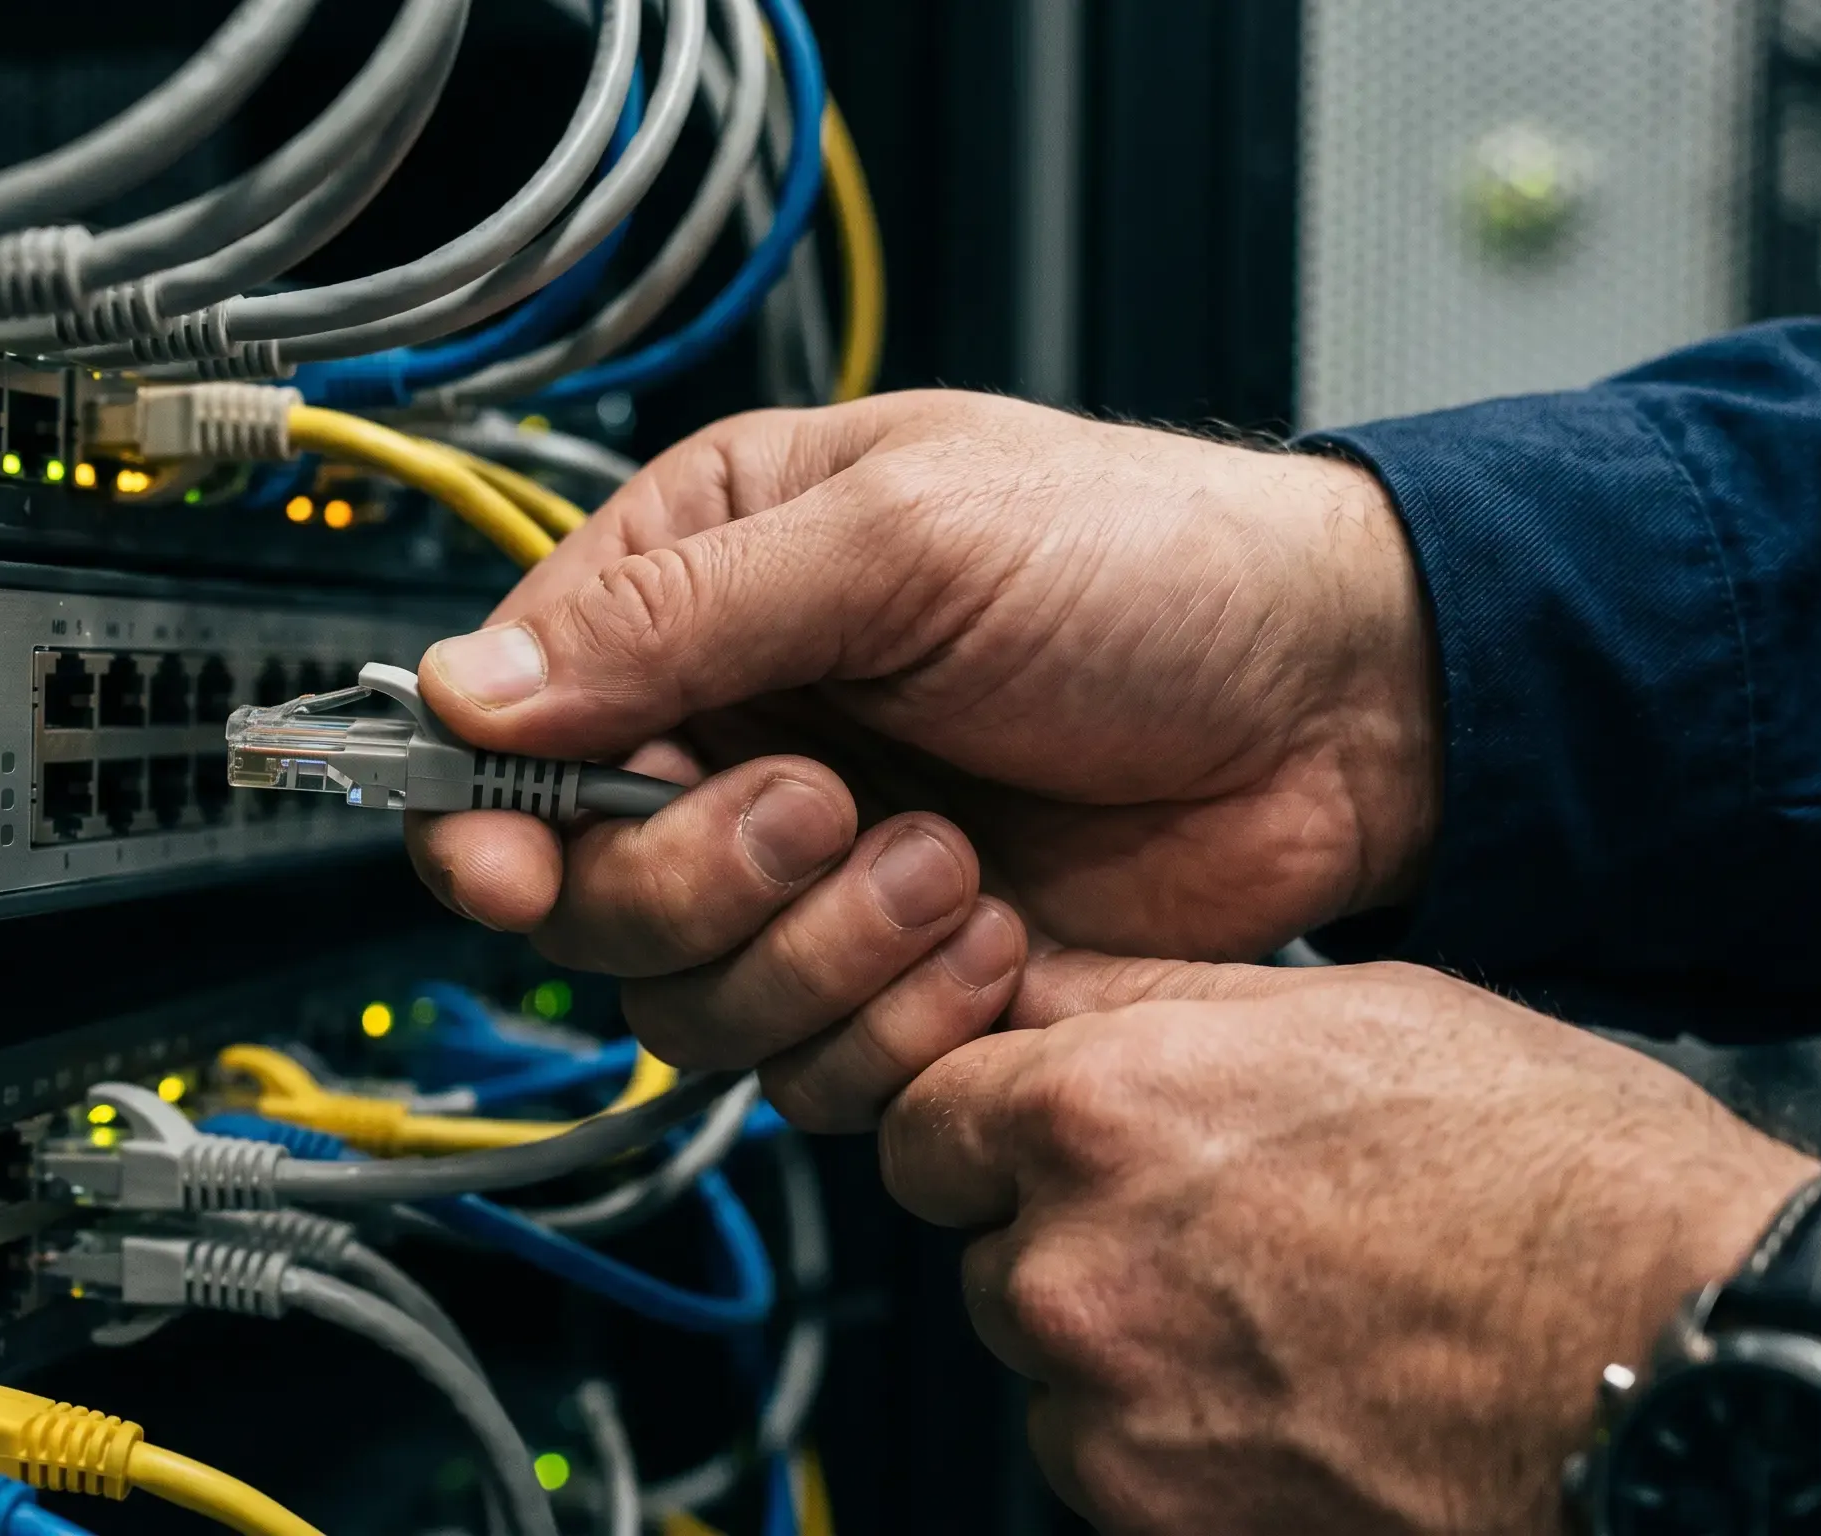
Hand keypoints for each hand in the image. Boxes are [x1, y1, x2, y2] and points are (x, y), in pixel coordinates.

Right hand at [407, 391, 1438, 1127]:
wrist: (1345, 704)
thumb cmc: (1155, 565)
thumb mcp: (905, 539)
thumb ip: (678, 615)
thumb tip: (474, 687)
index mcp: (705, 587)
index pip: (514, 727)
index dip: (494, 815)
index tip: (514, 870)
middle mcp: (736, 734)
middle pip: (586, 896)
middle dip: (703, 879)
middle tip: (829, 807)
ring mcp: (810, 873)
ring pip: (687, 1003)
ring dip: (820, 955)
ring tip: (952, 863)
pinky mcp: (888, 982)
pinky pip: (808, 1073)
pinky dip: (903, 1025)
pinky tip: (997, 933)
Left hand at [880, 953, 1820, 1534]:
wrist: (1673, 1356)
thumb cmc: (1546, 1173)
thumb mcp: (1336, 1008)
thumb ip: (1145, 1004)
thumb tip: (1039, 986)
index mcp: (1095, 1115)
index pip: (925, 1119)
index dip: (984, 1124)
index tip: (1035, 1137)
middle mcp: (1072, 1265)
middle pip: (988, 1247)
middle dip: (1063, 1234)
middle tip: (1208, 1225)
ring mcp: (1111, 1409)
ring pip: (1047, 1363)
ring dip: (1120, 1342)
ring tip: (1275, 1312)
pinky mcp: (1160, 1516)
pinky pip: (1109, 1462)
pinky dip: (1172, 1437)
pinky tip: (1291, 1392)